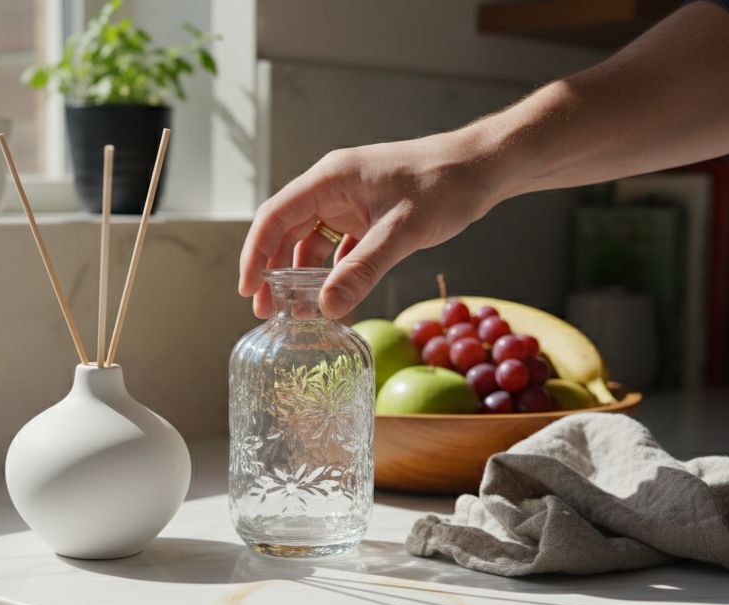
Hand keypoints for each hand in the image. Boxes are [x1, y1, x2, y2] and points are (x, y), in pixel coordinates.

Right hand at [238, 129, 498, 318]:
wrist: (481, 168)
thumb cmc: (444, 185)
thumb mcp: (402, 231)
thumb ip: (363, 269)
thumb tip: (326, 307)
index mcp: (330, 179)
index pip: (275, 216)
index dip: (255, 253)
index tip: (247, 289)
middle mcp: (333, 188)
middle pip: (287, 231)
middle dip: (274, 271)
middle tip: (267, 311)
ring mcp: (350, 202)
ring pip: (312, 242)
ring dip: (303, 276)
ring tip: (298, 312)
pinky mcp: (368, 216)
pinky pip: (339, 247)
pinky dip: (333, 273)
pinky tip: (333, 298)